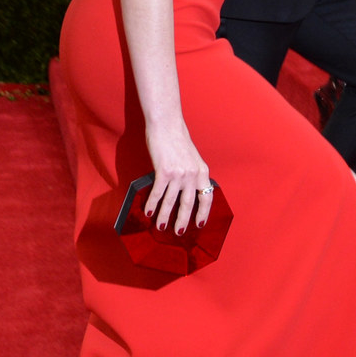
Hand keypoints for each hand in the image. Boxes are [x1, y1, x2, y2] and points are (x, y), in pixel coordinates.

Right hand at [142, 118, 211, 234]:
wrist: (166, 124)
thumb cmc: (177, 139)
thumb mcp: (191, 158)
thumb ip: (191, 174)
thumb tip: (185, 192)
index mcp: (202, 171)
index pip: (207, 198)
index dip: (203, 213)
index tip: (200, 224)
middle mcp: (193, 174)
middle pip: (188, 204)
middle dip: (183, 220)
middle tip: (178, 232)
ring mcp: (179, 174)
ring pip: (171, 201)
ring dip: (164, 216)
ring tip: (160, 226)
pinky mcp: (164, 171)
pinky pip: (158, 193)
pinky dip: (152, 204)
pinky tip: (148, 211)